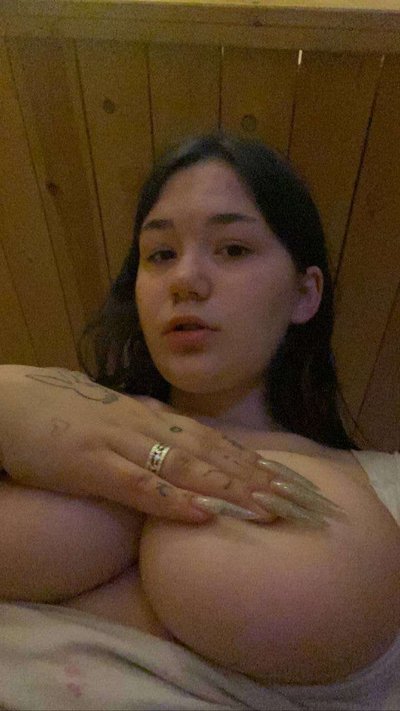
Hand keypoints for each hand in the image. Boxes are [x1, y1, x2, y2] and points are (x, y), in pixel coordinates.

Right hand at [0, 366, 341, 525]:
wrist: (16, 401)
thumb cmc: (68, 414)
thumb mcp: (119, 422)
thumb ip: (153, 435)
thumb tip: (187, 453)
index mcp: (157, 418)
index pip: (219, 442)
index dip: (258, 464)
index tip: (295, 483)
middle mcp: (150, 426)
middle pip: (216, 454)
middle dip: (261, 479)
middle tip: (303, 501)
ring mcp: (123, 443)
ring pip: (188, 467)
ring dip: (232, 489)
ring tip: (272, 508)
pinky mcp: (94, 465)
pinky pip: (139, 485)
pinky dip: (173, 500)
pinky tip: (203, 514)